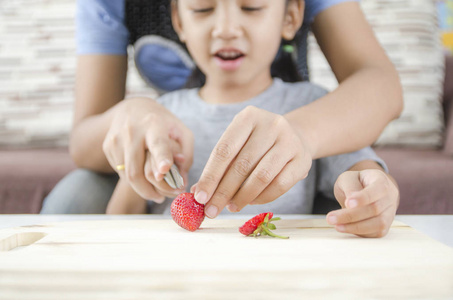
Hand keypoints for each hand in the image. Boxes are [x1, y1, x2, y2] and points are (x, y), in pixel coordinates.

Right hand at [103, 98, 193, 201]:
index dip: (161, 157)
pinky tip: (142, 172)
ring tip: (155, 190)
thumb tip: (181, 179)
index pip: (158, 144)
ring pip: (127, 176)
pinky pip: (121, 172)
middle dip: (150, 191)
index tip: (164, 170)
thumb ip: (186, 155)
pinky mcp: (108, 147)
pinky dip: (133, 179)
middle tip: (163, 198)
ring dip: (142, 189)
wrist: (132, 107)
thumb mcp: (181, 131)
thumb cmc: (162, 123)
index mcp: (154, 125)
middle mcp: (132, 131)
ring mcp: (116, 139)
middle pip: (136, 171)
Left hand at [192, 106, 312, 217]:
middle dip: (223, 192)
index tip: (199, 197)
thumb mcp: (238, 144)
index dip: (210, 176)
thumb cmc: (258, 143)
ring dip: (242, 197)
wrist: (296, 136)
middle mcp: (271, 125)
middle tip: (211, 210)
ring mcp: (290, 141)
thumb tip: (198, 192)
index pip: (224, 150)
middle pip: (241, 165)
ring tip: (230, 207)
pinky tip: (250, 202)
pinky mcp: (303, 160)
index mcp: (248, 117)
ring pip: (261, 176)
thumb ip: (219, 165)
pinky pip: (279, 185)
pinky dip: (262, 198)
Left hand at [327, 168, 398, 237]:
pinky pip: (375, 233)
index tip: (347, 203)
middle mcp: (390, 196)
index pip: (378, 188)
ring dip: (355, 227)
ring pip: (378, 224)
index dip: (364, 198)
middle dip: (351, 215)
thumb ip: (350, 187)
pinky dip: (359, 232)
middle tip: (330, 218)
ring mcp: (390, 212)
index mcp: (381, 180)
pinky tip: (345, 228)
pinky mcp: (385, 226)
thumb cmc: (356, 183)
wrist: (365, 190)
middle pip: (375, 209)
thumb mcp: (348, 178)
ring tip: (336, 225)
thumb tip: (350, 203)